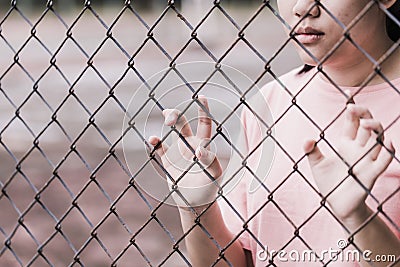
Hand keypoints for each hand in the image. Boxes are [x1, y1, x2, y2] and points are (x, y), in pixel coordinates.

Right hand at [148, 97, 222, 207]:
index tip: (202, 97)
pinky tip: (153, 139)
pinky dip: (155, 143)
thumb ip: (210, 160)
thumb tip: (199, 150)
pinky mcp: (169, 161)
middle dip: (176, 116)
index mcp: (205, 145)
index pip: (205, 123)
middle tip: (169, 114)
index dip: (203, 110)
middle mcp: (191, 144)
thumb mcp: (214, 174)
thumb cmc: (210, 187)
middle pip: (184, 123)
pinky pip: (160, 149)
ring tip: (165, 117)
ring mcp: (179, 152)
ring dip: (169, 122)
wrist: (197, 203)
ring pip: (173, 132)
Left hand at [304, 104, 394, 221]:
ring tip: (366, 124)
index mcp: (346, 143)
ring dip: (375, 129)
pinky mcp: (370, 175)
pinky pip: (383, 162)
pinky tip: (388, 142)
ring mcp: (366, 160)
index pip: (352, 121)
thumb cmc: (329, 183)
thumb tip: (307, 140)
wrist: (336, 205)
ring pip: (378, 139)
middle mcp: (359, 149)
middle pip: (368, 125)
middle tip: (352, 109)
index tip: (349, 94)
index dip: (352, 108)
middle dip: (363, 114)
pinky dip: (388, 152)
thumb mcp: (316, 164)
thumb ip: (311, 151)